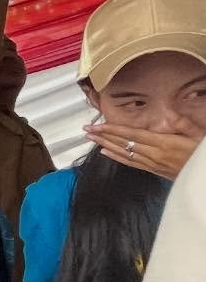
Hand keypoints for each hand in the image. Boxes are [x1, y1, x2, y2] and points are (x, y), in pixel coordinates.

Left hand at [86, 120, 205, 180]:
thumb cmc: (203, 153)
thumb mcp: (199, 134)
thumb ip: (182, 122)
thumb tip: (167, 111)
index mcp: (163, 143)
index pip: (132, 134)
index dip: (113, 129)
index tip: (97, 125)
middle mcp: (154, 154)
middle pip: (124, 143)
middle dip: (104, 136)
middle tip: (86, 130)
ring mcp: (152, 164)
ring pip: (124, 153)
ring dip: (106, 145)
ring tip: (91, 139)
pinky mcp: (154, 171)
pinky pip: (131, 163)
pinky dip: (117, 157)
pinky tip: (106, 153)